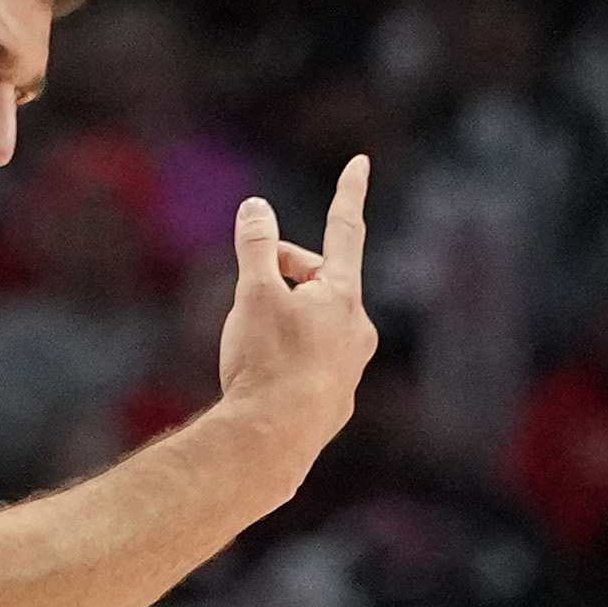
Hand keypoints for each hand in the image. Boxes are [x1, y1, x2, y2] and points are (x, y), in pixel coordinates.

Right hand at [216, 157, 376, 500]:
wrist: (271, 444)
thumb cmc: (265, 364)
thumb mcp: (253, 294)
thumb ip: (256, 247)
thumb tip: (256, 207)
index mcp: (343, 297)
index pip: (345, 231)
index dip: (348, 193)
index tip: (360, 163)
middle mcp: (356, 332)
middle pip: (321, 284)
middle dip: (285, 276)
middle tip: (247, 288)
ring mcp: (348, 372)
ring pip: (315, 330)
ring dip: (286, 322)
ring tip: (251, 342)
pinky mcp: (332, 408)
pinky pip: (309, 370)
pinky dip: (285, 363)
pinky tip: (261, 382)